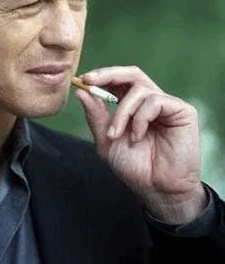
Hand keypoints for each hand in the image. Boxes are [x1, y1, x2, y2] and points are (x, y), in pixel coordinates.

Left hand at [75, 66, 205, 222]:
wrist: (156, 189)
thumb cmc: (134, 167)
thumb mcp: (106, 140)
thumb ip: (95, 116)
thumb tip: (81, 92)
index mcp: (132, 106)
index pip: (118, 81)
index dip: (101, 76)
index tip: (82, 79)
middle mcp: (150, 101)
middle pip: (132, 74)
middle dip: (108, 74)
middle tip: (91, 80)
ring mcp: (166, 105)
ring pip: (139, 90)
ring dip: (122, 111)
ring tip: (116, 134)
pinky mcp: (182, 111)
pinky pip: (155, 101)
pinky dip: (140, 118)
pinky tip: (137, 136)